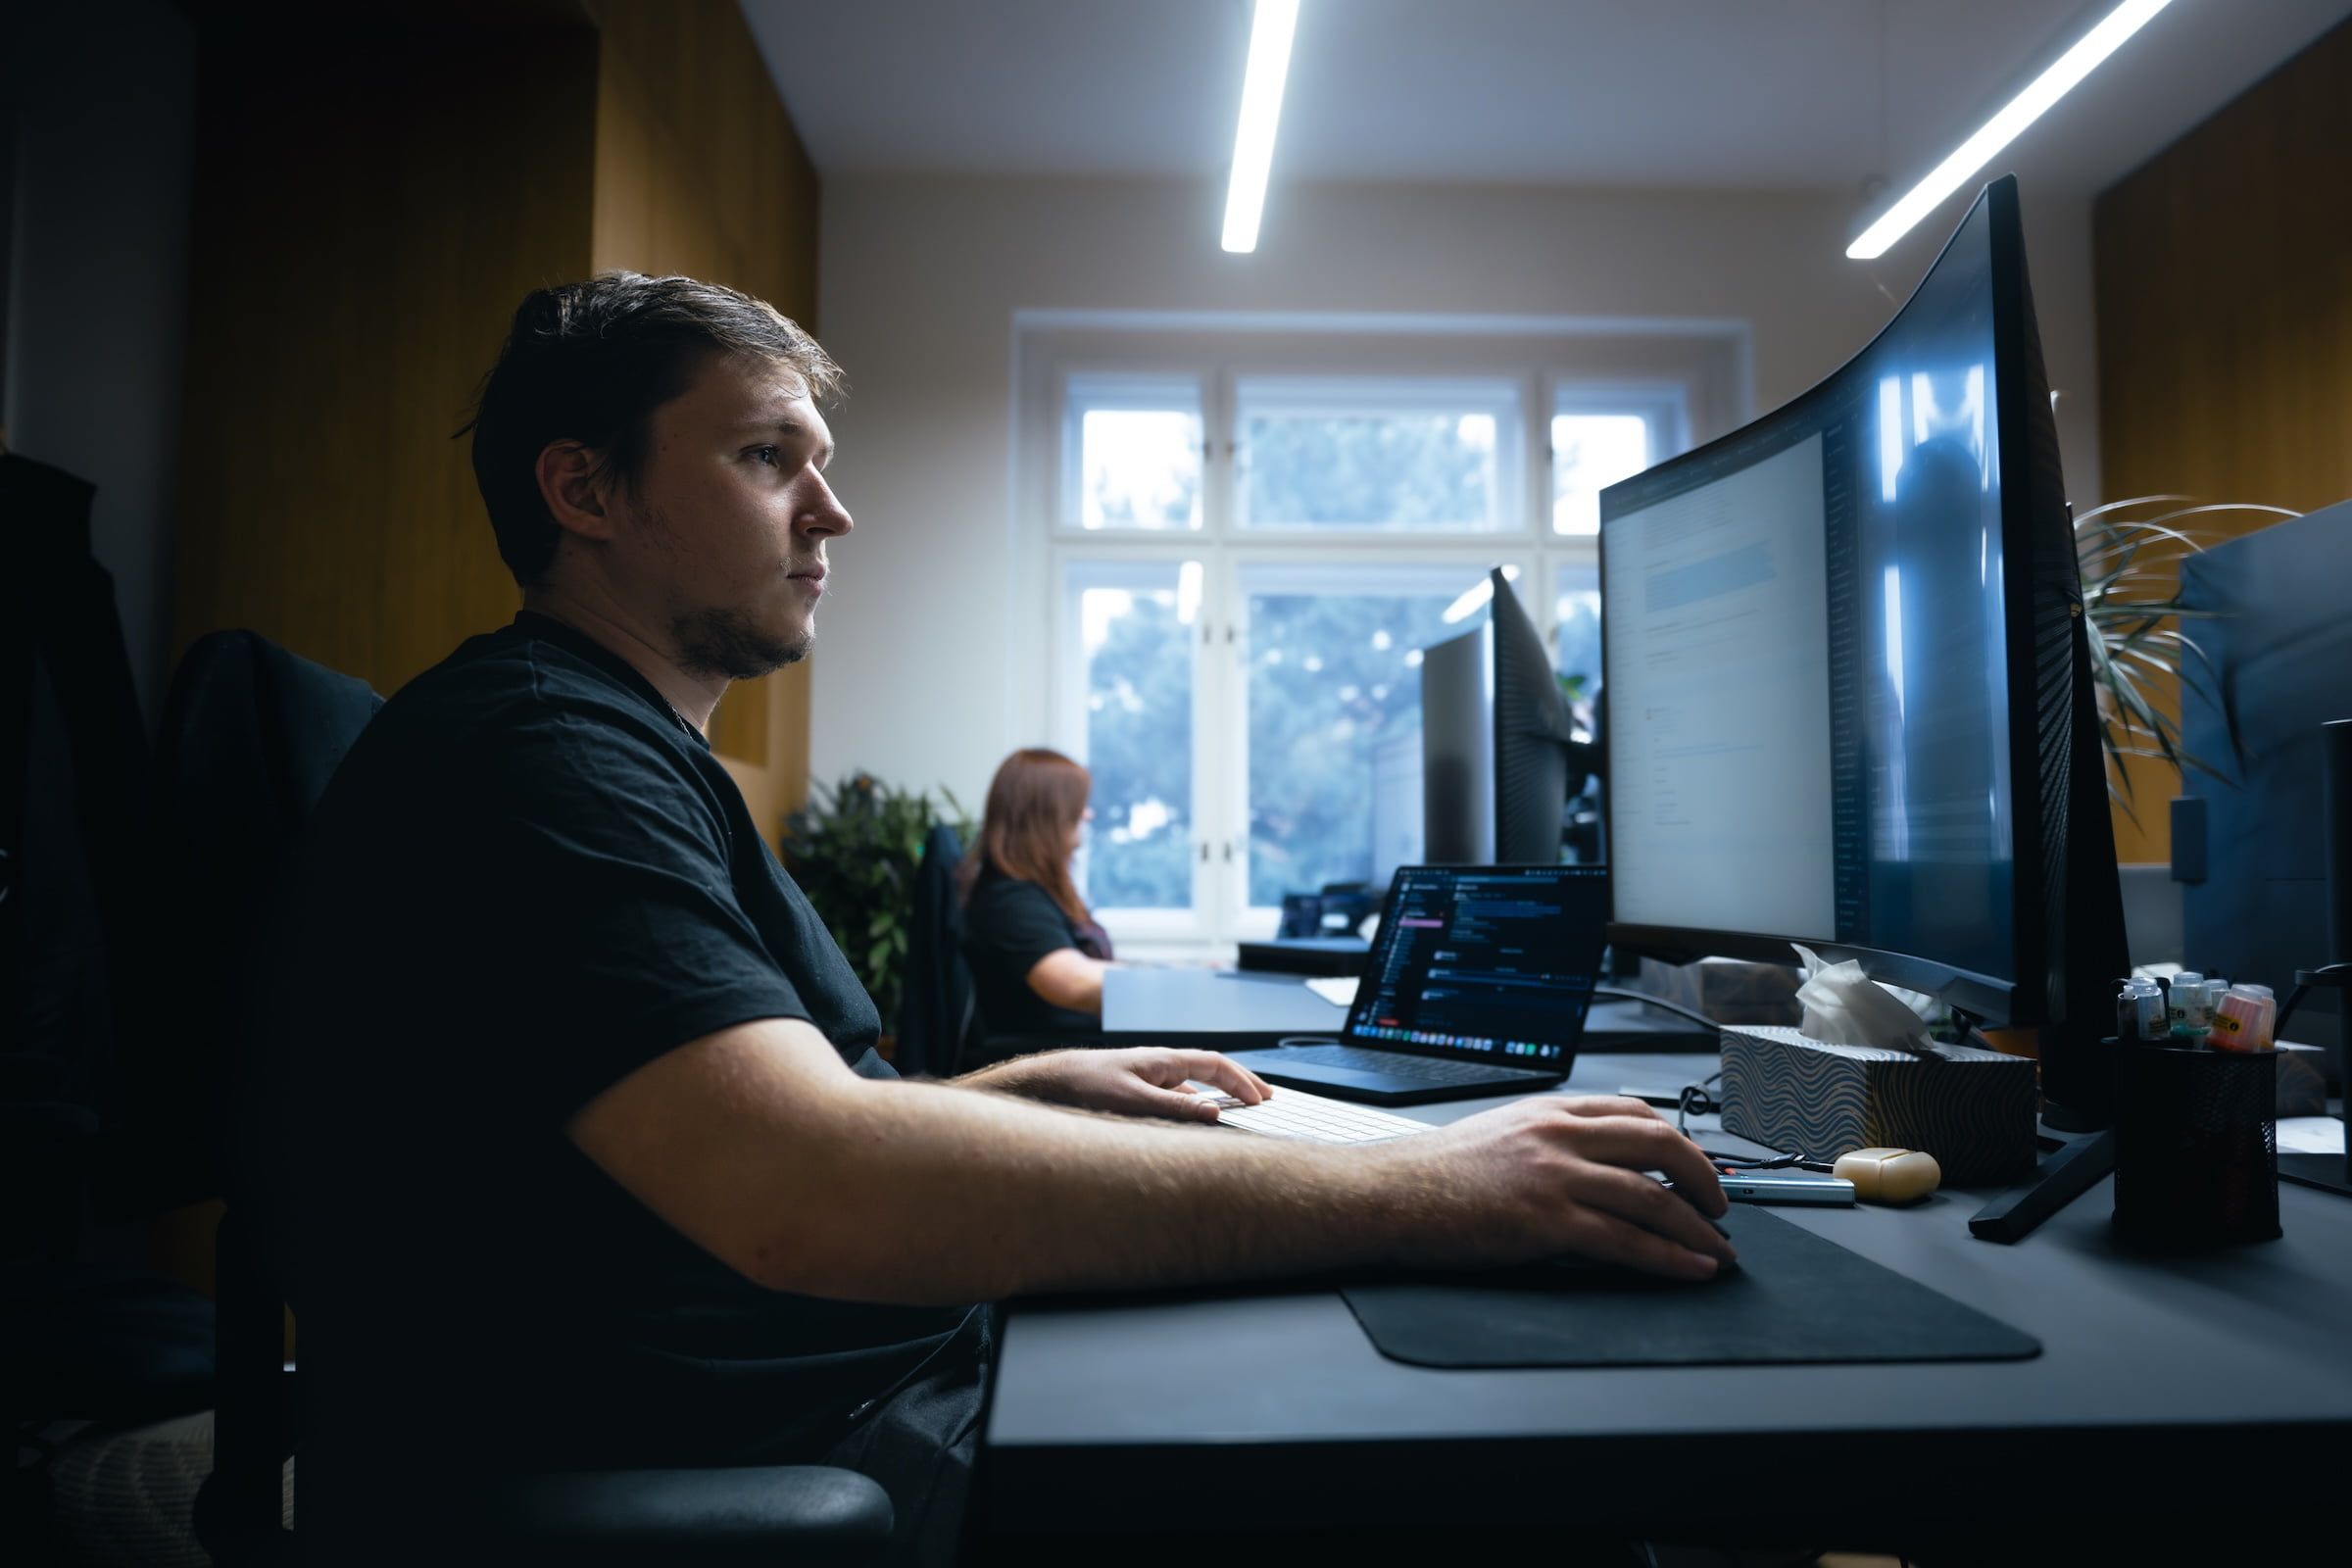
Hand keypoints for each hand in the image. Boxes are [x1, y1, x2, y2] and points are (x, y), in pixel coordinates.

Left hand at [991, 1048, 1273, 1123]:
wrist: (1045, 1083)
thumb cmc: (1084, 1085)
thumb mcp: (1132, 1101)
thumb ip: (1174, 1108)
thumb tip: (1213, 1113)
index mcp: (1163, 1060)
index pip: (1214, 1063)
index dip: (1242, 1080)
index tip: (1262, 1100)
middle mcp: (1158, 1066)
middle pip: (1209, 1071)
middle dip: (1238, 1084)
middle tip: (1265, 1099)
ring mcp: (1147, 1079)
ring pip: (1192, 1087)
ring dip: (1217, 1098)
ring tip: (1238, 1112)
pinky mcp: (1135, 1093)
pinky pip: (1174, 1098)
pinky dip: (1193, 1108)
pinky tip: (1196, 1122)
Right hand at [1382, 1095, 1735, 1280]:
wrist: (1390, 1195)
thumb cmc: (1433, 1173)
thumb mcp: (1500, 1133)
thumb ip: (1548, 1139)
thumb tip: (1591, 1165)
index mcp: (1549, 1110)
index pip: (1636, 1112)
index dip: (1679, 1142)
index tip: (1694, 1167)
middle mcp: (1560, 1134)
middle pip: (1661, 1143)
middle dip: (1705, 1177)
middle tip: (1721, 1207)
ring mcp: (1556, 1176)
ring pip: (1654, 1194)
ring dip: (1698, 1227)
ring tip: (1718, 1250)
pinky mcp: (1548, 1221)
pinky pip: (1627, 1239)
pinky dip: (1669, 1257)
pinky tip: (1690, 1268)